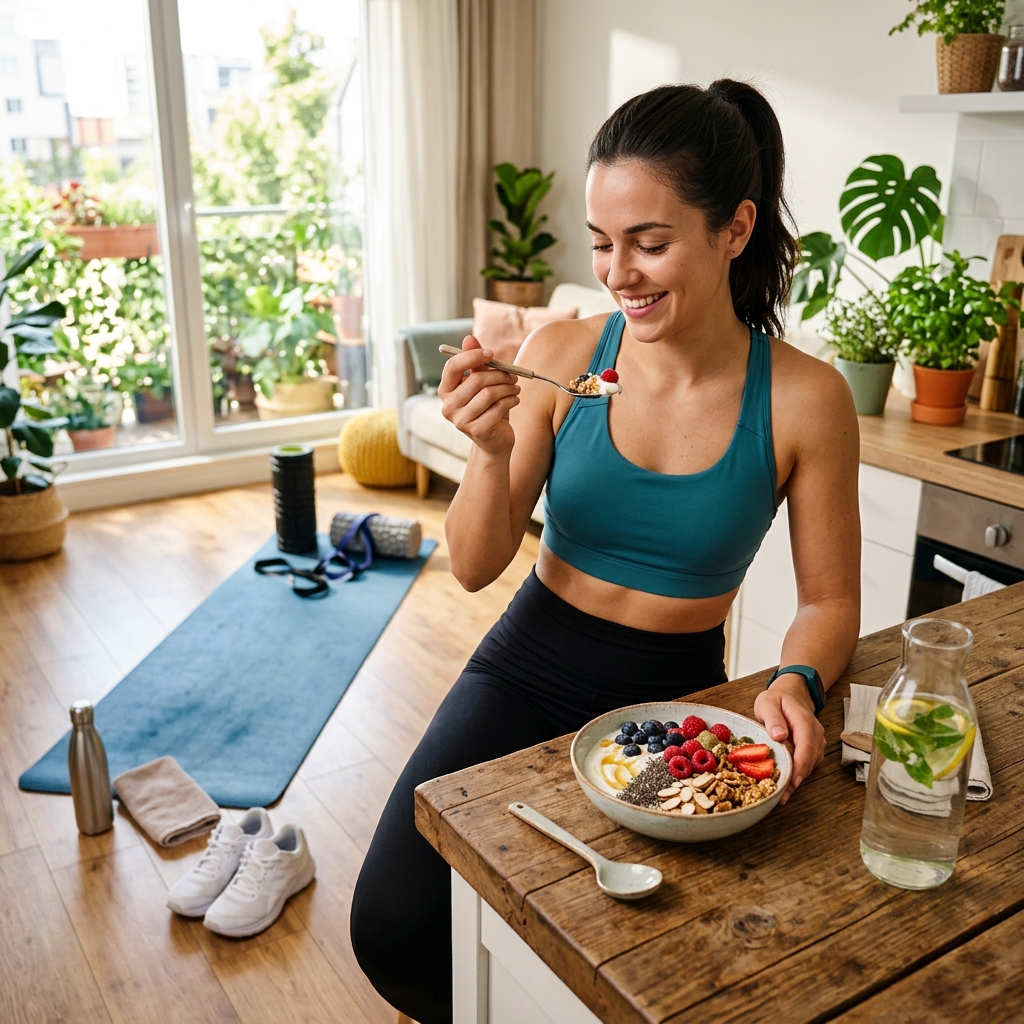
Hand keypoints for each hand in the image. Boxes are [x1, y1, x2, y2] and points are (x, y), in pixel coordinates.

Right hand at [438, 335, 520, 455]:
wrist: (494, 440)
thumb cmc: (487, 407)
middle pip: (476, 380)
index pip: (453, 367)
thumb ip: (475, 362)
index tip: (491, 354)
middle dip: (499, 375)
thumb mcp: (482, 383)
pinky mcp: (477, 430)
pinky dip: (511, 400)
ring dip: (508, 387)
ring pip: (489, 393)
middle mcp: (448, 406)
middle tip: (513, 375)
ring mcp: (460, 421)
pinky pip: (498, 407)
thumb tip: (469, 338)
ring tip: (516, 388)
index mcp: (445, 391)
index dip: (472, 356)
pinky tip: (515, 400)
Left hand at [752, 674, 825, 804]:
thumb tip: (780, 735)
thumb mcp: (767, 703)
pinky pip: (807, 765)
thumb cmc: (776, 700)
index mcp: (804, 720)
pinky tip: (785, 784)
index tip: (792, 782)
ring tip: (781, 795)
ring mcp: (817, 742)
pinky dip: (797, 775)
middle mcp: (815, 733)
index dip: (800, 765)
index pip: (806, 745)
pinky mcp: (813, 750)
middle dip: (796, 779)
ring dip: (796, 780)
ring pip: (809, 765)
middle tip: (781, 796)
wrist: (790, 696)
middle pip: (809, 760)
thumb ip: (773, 717)